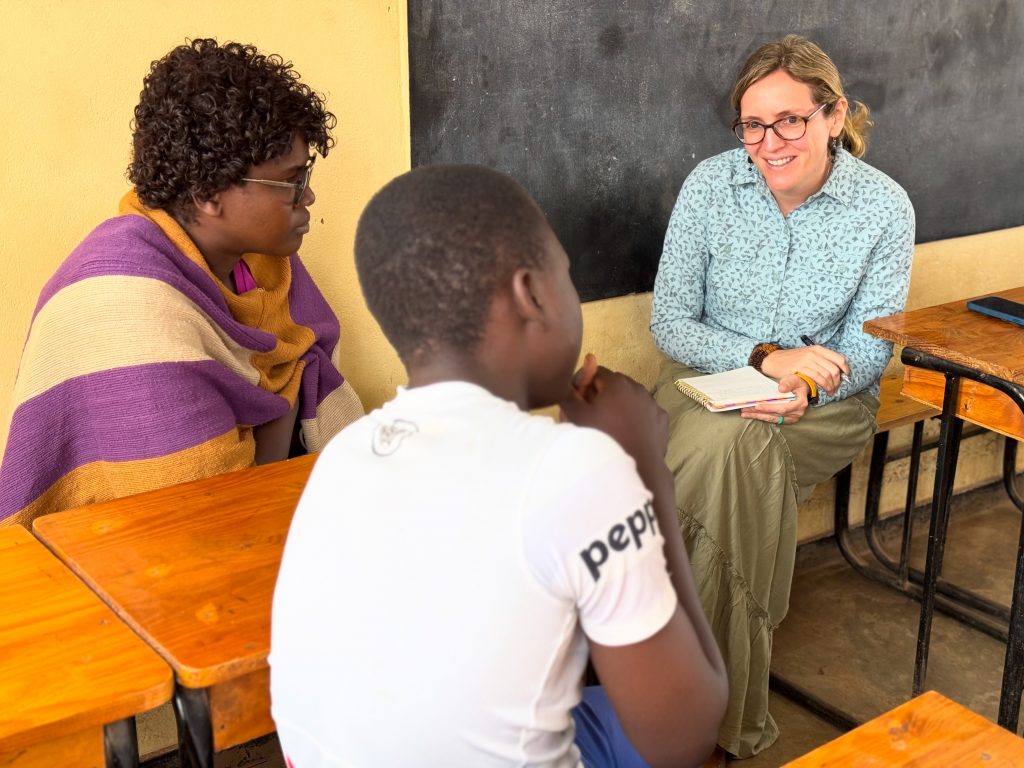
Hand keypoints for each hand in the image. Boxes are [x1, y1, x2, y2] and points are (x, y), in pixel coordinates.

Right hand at [560, 356, 668, 482]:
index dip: (586, 385)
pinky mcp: (662, 418)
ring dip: (621, 406)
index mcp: (616, 383)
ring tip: (612, 426)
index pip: (597, 372)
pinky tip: (630, 432)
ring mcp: (652, 403)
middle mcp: (638, 388)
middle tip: (595, 415)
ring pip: (632, 398)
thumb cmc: (603, 438)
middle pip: (615, 384)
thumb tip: (568, 384)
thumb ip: (568, 395)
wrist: (636, 466)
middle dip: (604, 395)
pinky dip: (637, 417)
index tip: (581, 402)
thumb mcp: (577, 417)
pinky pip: (645, 411)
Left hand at [741, 374, 809, 425]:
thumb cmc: (796, 383)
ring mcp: (792, 418)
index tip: (757, 406)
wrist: (801, 388)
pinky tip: (752, 415)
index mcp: (800, 403)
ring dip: (758, 416)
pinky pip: (773, 419)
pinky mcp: (787, 419)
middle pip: (775, 415)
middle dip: (760, 413)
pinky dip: (762, 417)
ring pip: (773, 419)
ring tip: (745, 414)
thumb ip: (788, 383)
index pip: (783, 408)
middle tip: (746, 410)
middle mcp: (796, 413)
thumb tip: (781, 389)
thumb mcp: (793, 380)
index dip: (770, 408)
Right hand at [761, 345, 848, 395]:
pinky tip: (821, 390)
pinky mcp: (800, 368)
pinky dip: (822, 386)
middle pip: (834, 369)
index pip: (839, 359)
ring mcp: (807, 361)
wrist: (774, 360)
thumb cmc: (792, 359)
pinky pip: (816, 378)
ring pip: (826, 375)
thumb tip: (837, 371)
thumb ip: (821, 360)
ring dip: (830, 386)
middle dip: (837, 382)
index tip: (845, 377)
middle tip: (835, 388)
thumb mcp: (808, 354)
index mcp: (818, 349)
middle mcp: (814, 354)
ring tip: (829, 392)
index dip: (845, 369)